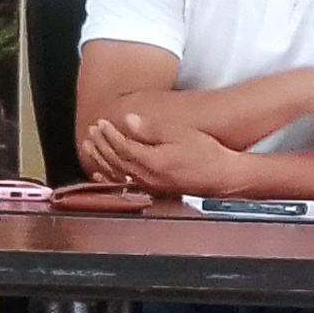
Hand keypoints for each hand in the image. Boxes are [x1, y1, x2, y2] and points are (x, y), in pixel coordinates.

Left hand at [78, 113, 237, 196]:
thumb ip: (152, 129)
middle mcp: (147, 177)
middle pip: (116, 160)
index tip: (101, 123)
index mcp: (152, 161)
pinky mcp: (154, 191)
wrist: (223, 176)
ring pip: (117, 173)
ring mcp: (150, 186)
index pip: (122, 146)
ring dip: (101, 159)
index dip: (109, 134)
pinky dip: (110, 177)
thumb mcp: (180, 134)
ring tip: (90, 147)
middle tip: (92, 132)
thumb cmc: (206, 154)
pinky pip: (124, 184)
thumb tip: (129, 121)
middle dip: (101, 145)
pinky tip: (102, 173)